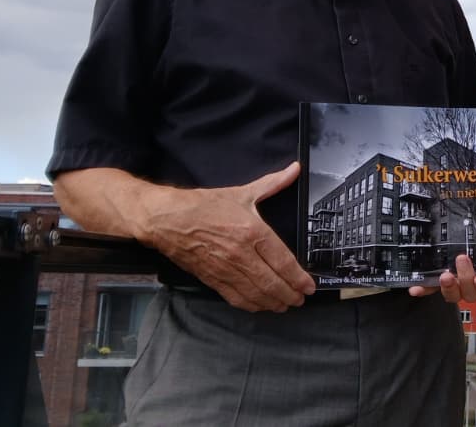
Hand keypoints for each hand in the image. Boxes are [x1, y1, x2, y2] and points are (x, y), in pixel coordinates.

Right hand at [138, 161, 315, 312]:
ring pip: (256, 294)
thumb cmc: (203, 205)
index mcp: (253, 232)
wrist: (167, 219)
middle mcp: (242, 254)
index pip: (283, 261)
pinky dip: (251, 305)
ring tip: (286, 305)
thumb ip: (272, 183)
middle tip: (301, 299)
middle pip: (273, 282)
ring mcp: (226, 269)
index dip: (299, 278)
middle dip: (291, 294)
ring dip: (274, 303)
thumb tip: (294, 169)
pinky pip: (236, 298)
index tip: (309, 286)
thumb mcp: (242, 192)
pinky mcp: (212, 279)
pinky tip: (261, 306)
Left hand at [410, 224, 475, 303]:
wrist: (467, 244)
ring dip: (448, 288)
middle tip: (462, 261)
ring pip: (453, 296)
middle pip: (472, 293)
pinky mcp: (439, 284)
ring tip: (444, 275)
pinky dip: (423, 291)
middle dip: (467, 280)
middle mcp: (474, 286)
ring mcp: (457, 286)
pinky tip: (414, 289)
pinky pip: (431, 291)